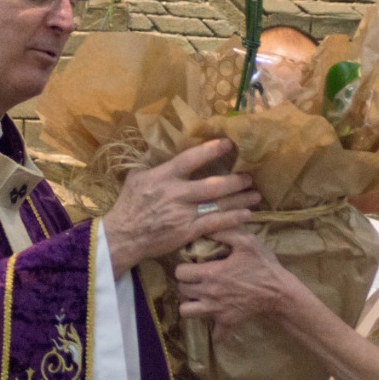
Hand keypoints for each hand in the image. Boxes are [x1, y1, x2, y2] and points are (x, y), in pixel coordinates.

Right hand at [102, 139, 259, 276]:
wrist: (123, 236)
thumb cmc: (129, 205)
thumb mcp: (136, 177)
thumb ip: (152, 164)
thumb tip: (161, 147)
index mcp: (164, 176)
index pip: (190, 159)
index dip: (211, 150)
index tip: (228, 144)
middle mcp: (176, 193)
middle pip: (212, 185)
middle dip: (235, 180)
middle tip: (249, 176)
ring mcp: (183, 214)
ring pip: (218, 205)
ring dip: (239, 199)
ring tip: (255, 194)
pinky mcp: (187, 232)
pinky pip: (215, 224)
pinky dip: (233, 219)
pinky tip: (247, 215)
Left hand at [175, 227, 297, 338]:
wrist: (280, 291)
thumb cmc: (263, 265)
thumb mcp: (246, 241)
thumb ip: (224, 231)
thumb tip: (206, 225)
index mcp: (211, 273)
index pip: (180, 272)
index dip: (183, 266)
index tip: (191, 264)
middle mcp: (209, 293)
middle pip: (181, 290)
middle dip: (185, 283)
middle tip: (194, 278)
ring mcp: (217, 310)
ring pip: (187, 311)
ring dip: (190, 304)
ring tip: (198, 296)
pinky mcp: (228, 322)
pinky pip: (214, 334)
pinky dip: (213, 329)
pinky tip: (216, 318)